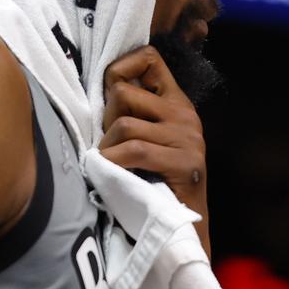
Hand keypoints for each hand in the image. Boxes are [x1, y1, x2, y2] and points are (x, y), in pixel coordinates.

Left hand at [99, 46, 207, 220]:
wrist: (185, 229)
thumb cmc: (155, 185)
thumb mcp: (146, 140)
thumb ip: (133, 114)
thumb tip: (100, 89)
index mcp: (177, 103)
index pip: (149, 58)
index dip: (120, 68)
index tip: (109, 96)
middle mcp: (185, 115)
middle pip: (123, 93)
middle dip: (106, 120)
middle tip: (110, 146)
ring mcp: (188, 138)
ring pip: (124, 124)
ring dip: (107, 148)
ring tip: (112, 164)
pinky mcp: (185, 162)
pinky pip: (134, 150)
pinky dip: (114, 163)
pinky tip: (113, 174)